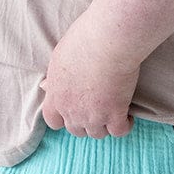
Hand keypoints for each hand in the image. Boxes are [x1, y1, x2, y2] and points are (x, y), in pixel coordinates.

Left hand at [38, 11, 140, 138]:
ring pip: (98, 133)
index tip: (73, 111)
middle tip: (97, 109)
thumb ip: (54, 77)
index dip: (63, 119)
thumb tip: (45, 86)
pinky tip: (128, 115)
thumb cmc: (83, 40)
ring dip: (105, 125)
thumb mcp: (59, 57)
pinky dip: (125, 125)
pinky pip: (119, 131)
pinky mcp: (115, 114)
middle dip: (85, 122)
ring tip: (113, 111)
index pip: (53, 120)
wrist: (107, 41)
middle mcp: (71, 109)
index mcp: (56, 94)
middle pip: (76, 130)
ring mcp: (93, 115)